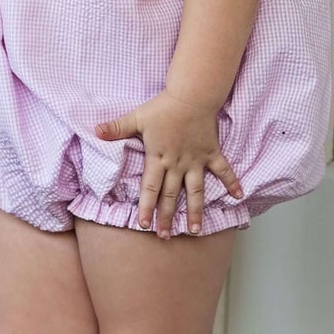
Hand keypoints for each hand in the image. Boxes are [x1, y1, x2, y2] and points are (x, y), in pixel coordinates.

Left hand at [96, 91, 241, 236]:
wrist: (191, 96)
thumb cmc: (163, 107)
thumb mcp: (137, 117)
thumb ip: (116, 127)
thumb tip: (95, 130)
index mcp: (158, 158)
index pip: (150, 188)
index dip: (146, 207)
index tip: (144, 225)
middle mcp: (177, 164)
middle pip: (171, 195)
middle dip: (167, 217)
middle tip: (165, 237)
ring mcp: (196, 160)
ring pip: (195, 191)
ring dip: (195, 211)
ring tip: (195, 231)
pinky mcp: (211, 153)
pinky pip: (223, 170)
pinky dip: (232, 182)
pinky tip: (238, 196)